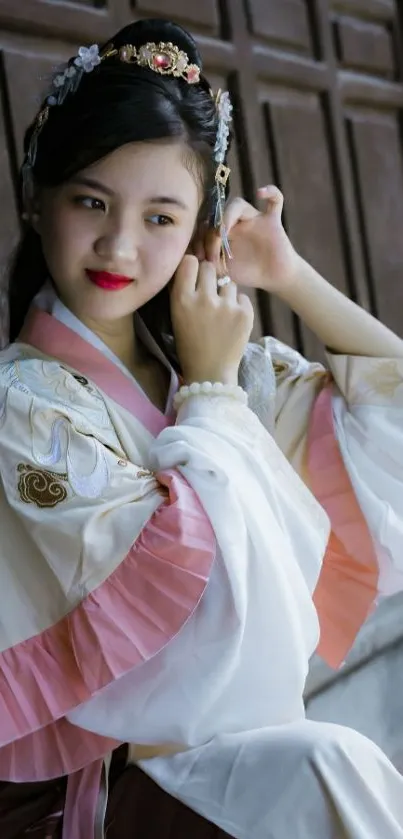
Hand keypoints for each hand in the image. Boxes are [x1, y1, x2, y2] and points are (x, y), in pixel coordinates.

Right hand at [170, 256, 253, 384]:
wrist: (210, 372)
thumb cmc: (190, 346)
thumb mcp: (177, 317)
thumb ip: (182, 292)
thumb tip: (189, 265)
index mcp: (182, 300)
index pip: (189, 262)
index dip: (193, 267)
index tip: (195, 275)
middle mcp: (204, 299)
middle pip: (210, 268)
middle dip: (210, 277)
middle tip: (210, 294)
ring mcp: (227, 306)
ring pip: (228, 283)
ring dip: (225, 294)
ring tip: (222, 314)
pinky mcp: (245, 313)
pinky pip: (242, 297)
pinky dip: (238, 306)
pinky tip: (232, 322)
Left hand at [199, 186, 299, 294]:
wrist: (274, 278)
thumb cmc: (249, 274)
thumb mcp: (224, 271)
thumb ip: (211, 263)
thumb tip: (195, 258)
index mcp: (224, 232)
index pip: (207, 224)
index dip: (199, 238)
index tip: (199, 258)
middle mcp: (237, 222)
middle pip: (218, 214)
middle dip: (211, 233)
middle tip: (211, 255)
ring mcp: (254, 219)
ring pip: (238, 204)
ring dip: (227, 216)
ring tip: (222, 232)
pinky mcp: (272, 221)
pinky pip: (274, 200)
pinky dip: (270, 191)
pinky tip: (260, 193)